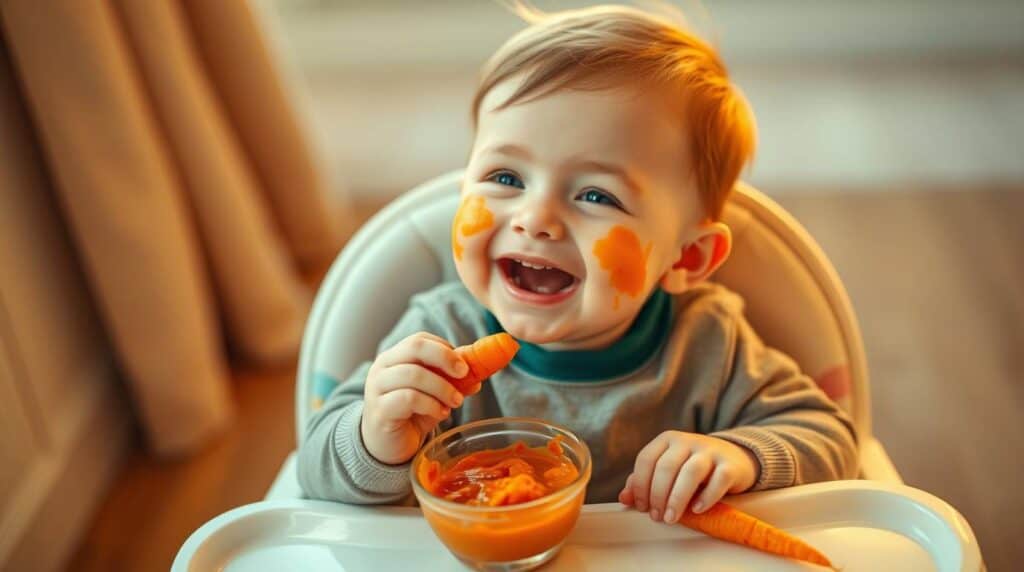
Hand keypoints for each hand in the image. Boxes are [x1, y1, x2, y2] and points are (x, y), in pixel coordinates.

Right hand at [361, 332, 476, 464]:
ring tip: (456, 401)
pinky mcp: (380, 410)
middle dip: (445, 358)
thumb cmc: (411, 415)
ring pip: (414, 374)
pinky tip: (441, 414)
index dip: (445, 348)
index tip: (465, 364)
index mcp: (395, 357)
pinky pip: (409, 398)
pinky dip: (431, 405)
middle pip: (415, 348)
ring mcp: (377, 388)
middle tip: (464, 373)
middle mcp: (382, 367)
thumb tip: (477, 375)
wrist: (389, 446)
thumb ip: (453, 381)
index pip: (420, 340)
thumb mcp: (435, 394)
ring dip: (442, 387)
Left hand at [619, 431, 758, 523]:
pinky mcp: (730, 465)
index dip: (640, 485)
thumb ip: (645, 481)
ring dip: (677, 498)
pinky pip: (718, 480)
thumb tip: (624, 498)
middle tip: (657, 517)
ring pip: (690, 472)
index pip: (646, 459)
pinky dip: (706, 497)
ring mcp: (710, 451)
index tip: (641, 507)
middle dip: (657, 495)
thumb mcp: (668, 470)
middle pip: (666, 467)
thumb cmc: (693, 468)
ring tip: (671, 518)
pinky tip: (696, 510)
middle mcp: (687, 441)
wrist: (734, 459)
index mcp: (667, 440)